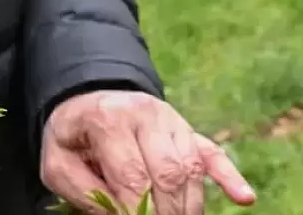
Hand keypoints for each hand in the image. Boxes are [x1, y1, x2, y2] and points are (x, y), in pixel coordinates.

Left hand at [41, 90, 256, 214]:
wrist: (88, 100)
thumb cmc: (73, 138)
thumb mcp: (58, 163)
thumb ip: (84, 193)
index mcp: (108, 119)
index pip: (133, 175)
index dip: (138, 212)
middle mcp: (145, 115)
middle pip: (169, 173)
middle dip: (168, 213)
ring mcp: (171, 121)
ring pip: (191, 169)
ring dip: (189, 206)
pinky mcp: (188, 130)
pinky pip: (213, 153)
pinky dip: (229, 176)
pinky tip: (244, 198)